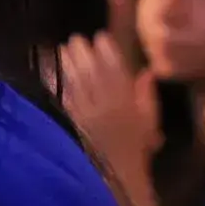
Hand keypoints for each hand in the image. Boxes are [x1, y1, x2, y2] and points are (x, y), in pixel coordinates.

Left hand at [59, 32, 161, 183]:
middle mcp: (105, 106)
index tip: (101, 36)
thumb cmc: (137, 142)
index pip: (116, 72)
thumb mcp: (149, 118)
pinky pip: (66, 97)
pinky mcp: (74, 120)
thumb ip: (146, 94)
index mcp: (126, 103)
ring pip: (76, 83)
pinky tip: (55, 71)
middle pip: (92, 74)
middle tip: (76, 38)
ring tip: (63, 48)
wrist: (117, 169)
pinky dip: (60, 82)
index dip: (107, 52)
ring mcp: (87, 113)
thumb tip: (146, 71)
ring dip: (68, 64)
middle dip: (83, 54)